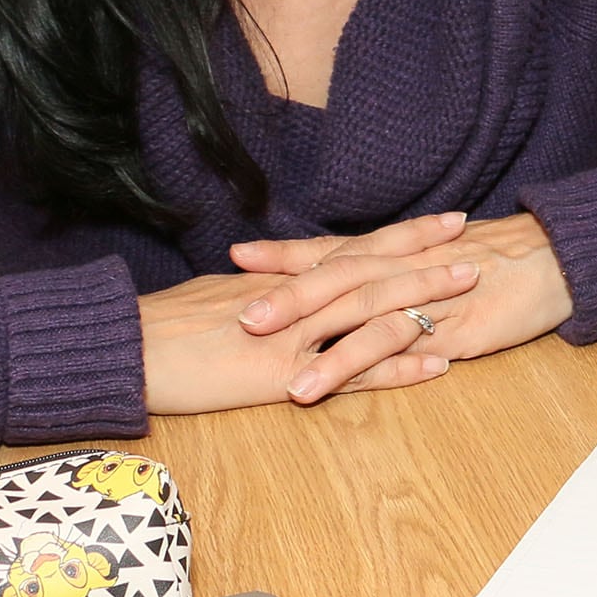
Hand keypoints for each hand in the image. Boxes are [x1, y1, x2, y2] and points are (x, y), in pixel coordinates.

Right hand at [140, 211, 473, 412]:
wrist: (125, 350)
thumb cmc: (160, 326)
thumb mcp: (217, 298)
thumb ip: (258, 294)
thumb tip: (279, 289)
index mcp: (279, 278)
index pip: (350, 249)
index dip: (397, 236)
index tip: (440, 222)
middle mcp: (295, 298)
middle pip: (370, 267)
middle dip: (423, 254)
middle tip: (471, 239)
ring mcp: (294, 335)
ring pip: (371, 308)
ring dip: (423, 297)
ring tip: (469, 285)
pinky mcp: (285, 374)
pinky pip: (352, 369)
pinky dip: (398, 366)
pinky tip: (436, 364)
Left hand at [230, 211, 574, 375]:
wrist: (557, 257)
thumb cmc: (501, 258)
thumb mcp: (441, 255)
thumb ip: (398, 267)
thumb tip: (355, 280)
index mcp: (399, 252)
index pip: (334, 250)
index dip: (287, 254)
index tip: (238, 255)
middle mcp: (405, 270)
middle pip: (338, 280)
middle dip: (288, 299)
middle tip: (240, 317)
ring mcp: (429, 299)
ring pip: (364, 319)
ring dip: (321, 349)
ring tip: (284, 381)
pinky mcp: (453, 328)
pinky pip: (401, 348)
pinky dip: (365, 366)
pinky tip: (336, 387)